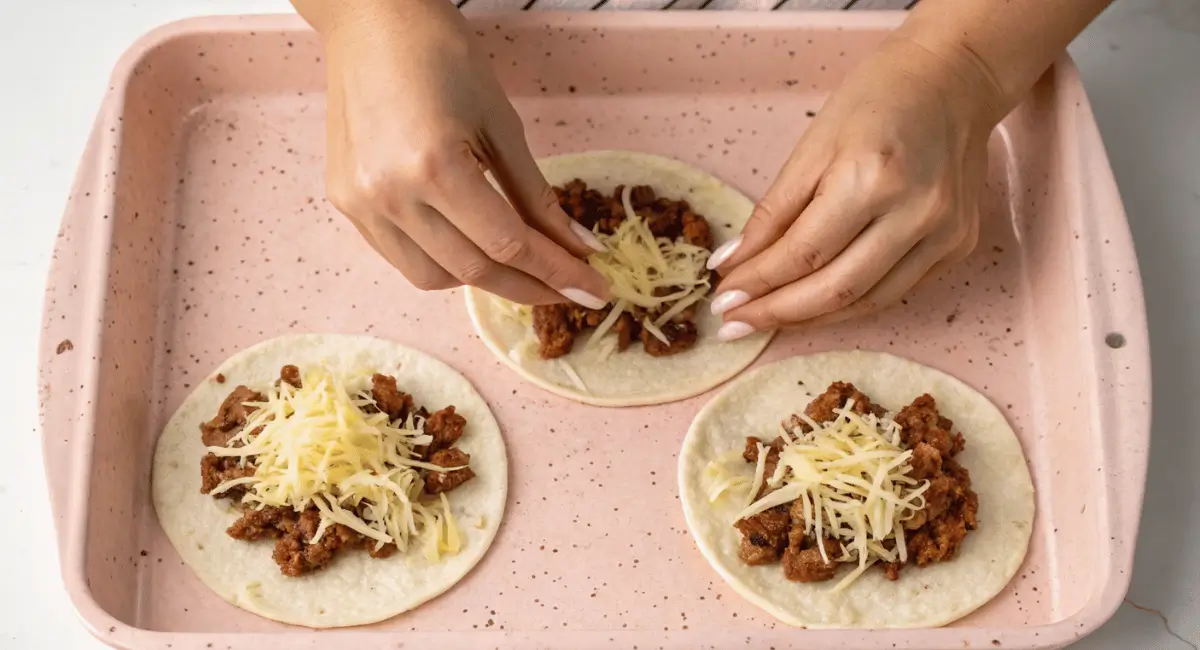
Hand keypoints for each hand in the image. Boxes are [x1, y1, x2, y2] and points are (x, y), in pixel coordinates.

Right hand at [317, 0, 609, 307]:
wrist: (370, 19)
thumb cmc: (443, 54)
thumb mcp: (503, 124)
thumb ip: (538, 196)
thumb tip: (577, 247)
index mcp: (435, 167)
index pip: (509, 245)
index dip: (557, 273)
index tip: (594, 289)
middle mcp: (390, 195)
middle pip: (473, 271)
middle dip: (530, 286)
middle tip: (570, 289)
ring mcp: (361, 204)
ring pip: (433, 277)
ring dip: (483, 280)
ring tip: (518, 264)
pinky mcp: (346, 203)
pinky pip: (401, 256)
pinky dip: (442, 262)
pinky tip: (469, 246)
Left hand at [707, 37, 995, 339]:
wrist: (953, 79)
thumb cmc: (876, 100)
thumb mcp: (811, 147)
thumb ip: (772, 213)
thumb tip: (733, 264)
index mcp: (871, 179)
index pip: (803, 253)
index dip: (758, 284)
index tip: (722, 300)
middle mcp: (915, 213)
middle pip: (835, 289)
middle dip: (777, 313)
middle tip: (734, 324)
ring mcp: (944, 234)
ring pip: (866, 302)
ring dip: (810, 318)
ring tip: (765, 320)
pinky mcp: (958, 246)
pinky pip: (894, 291)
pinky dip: (849, 304)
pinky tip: (813, 307)